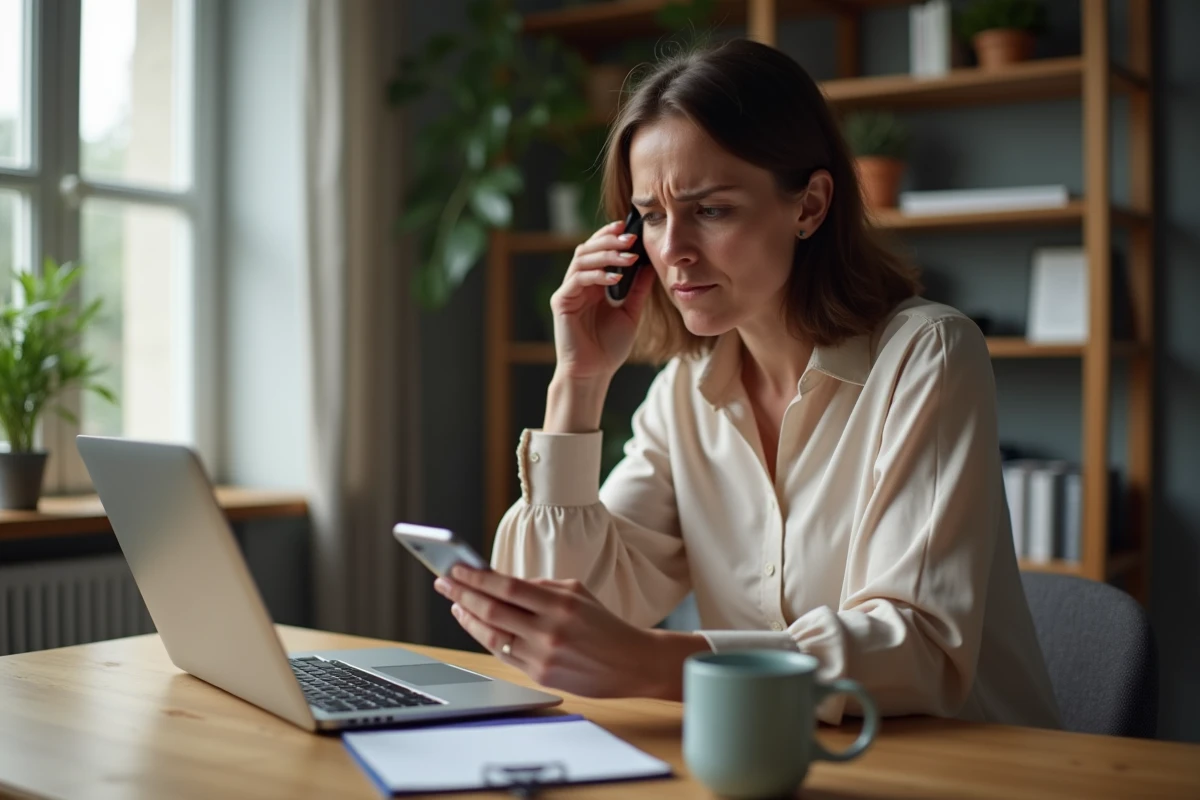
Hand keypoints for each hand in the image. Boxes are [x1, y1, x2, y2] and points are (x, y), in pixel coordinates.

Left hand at [434, 566, 707, 698]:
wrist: (632, 662)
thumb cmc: (603, 623)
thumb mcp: (577, 593)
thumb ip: (540, 587)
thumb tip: (501, 584)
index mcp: (560, 603)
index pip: (507, 587)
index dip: (477, 577)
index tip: (456, 568)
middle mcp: (549, 630)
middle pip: (493, 610)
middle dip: (463, 594)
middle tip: (444, 582)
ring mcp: (543, 656)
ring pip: (493, 635)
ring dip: (468, 618)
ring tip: (456, 603)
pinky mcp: (541, 675)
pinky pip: (505, 654)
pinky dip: (486, 637)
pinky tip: (476, 625)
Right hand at [550, 219, 655, 381]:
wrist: (594, 372)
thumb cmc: (609, 347)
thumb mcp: (631, 312)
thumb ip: (637, 289)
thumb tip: (649, 265)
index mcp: (593, 284)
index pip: (598, 249)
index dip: (611, 235)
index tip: (630, 227)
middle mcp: (578, 284)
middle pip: (588, 247)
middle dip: (609, 239)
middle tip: (631, 238)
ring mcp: (568, 291)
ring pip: (582, 259)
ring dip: (606, 254)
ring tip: (628, 256)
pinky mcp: (561, 302)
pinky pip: (577, 279)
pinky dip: (597, 274)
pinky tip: (615, 277)